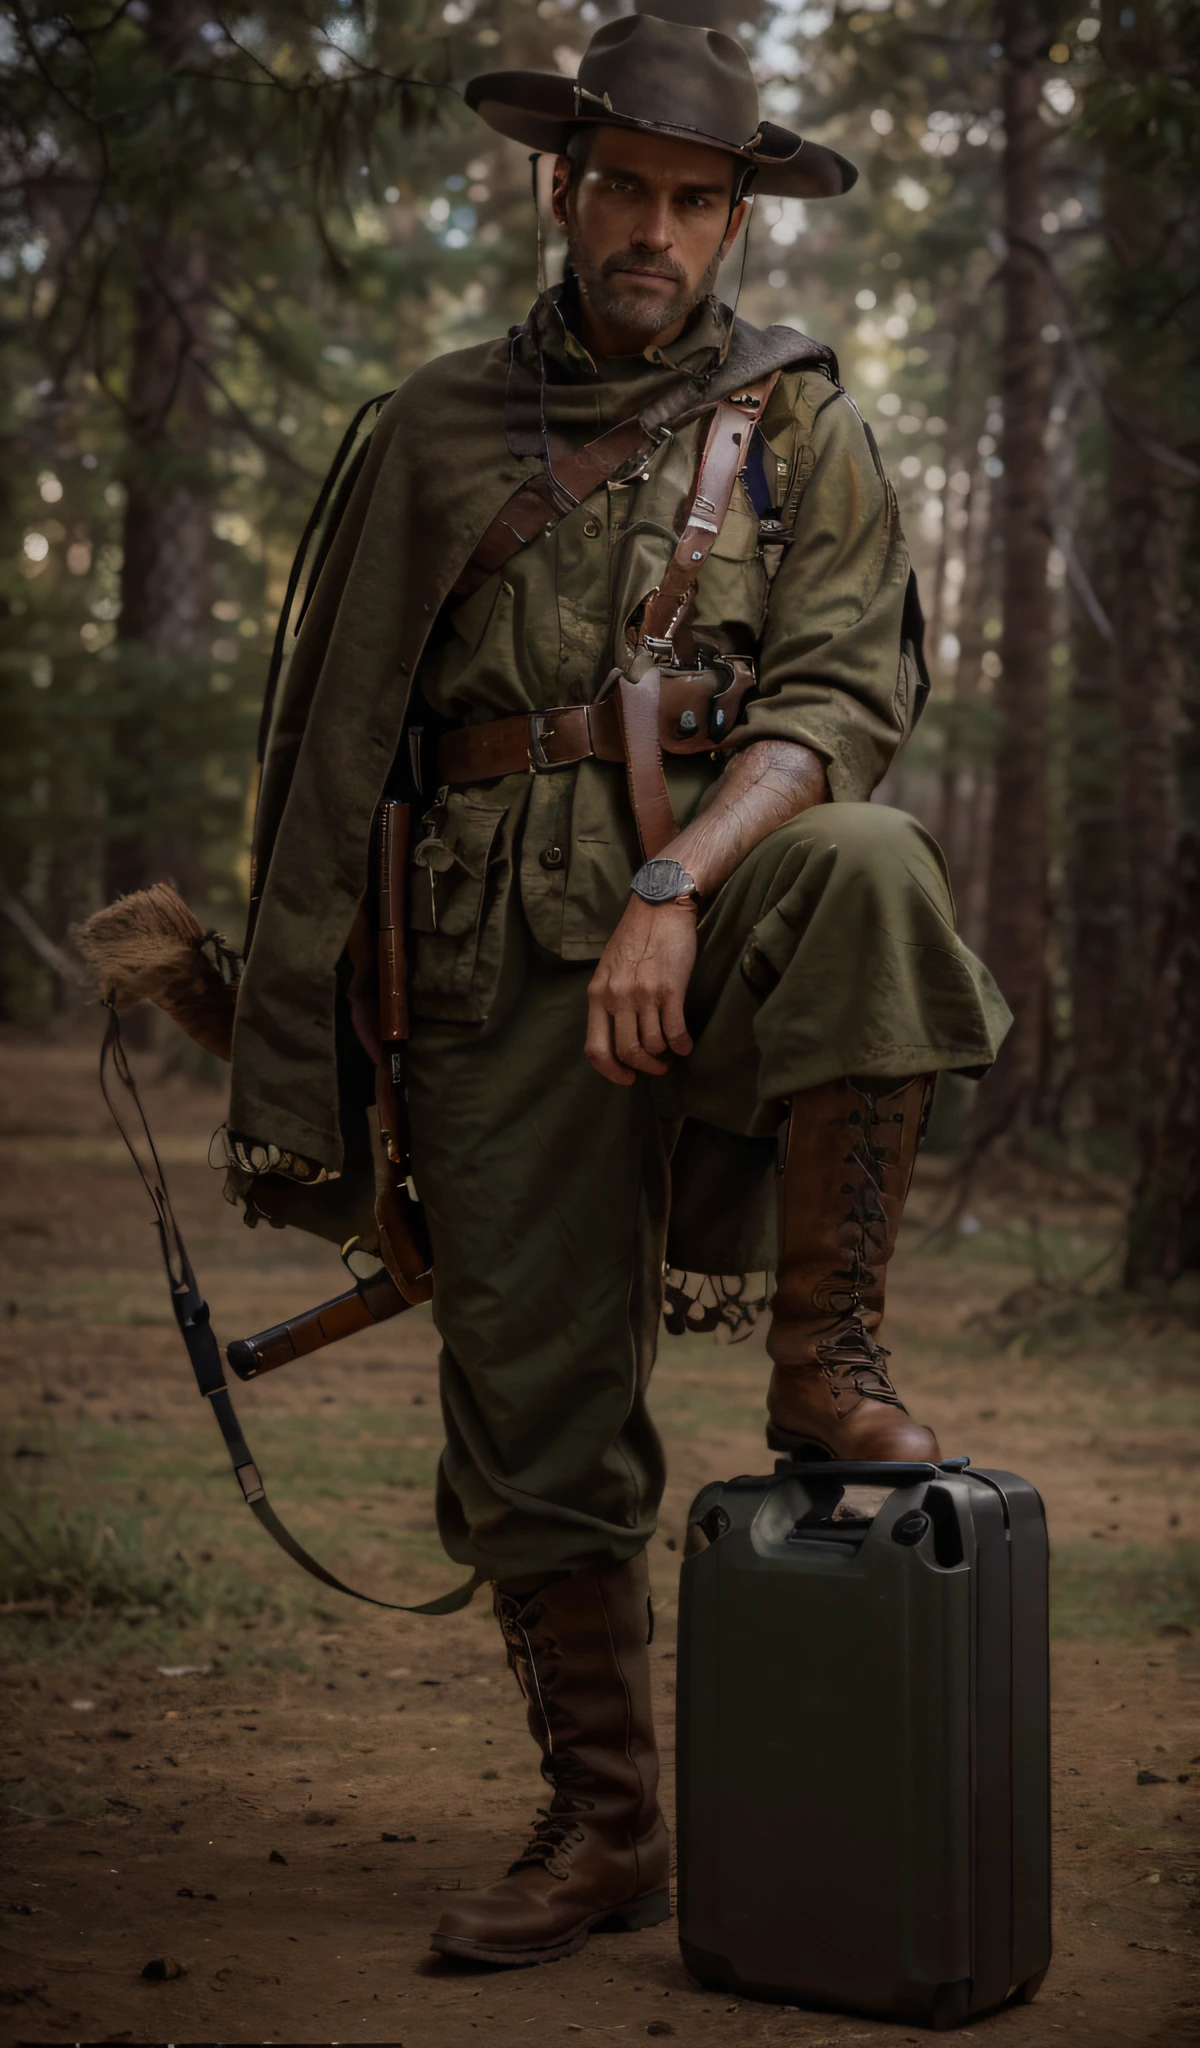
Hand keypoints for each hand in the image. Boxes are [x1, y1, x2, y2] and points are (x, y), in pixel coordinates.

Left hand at [585, 896, 696, 1085]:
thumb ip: (608, 999)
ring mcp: (643, 994)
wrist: (660, 905)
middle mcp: (617, 997)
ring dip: (664, 1054)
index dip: (610, 1071)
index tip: (626, 1077)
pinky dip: (682, 1044)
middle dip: (643, 1068)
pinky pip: (675, 1031)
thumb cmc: (635, 936)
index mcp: (598, 994)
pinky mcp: (670, 989)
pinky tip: (686, 1044)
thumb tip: (616, 1033)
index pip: (595, 1048)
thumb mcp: (608, 968)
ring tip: (670, 1050)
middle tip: (655, 1068)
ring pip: (652, 1045)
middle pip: (626, 1052)